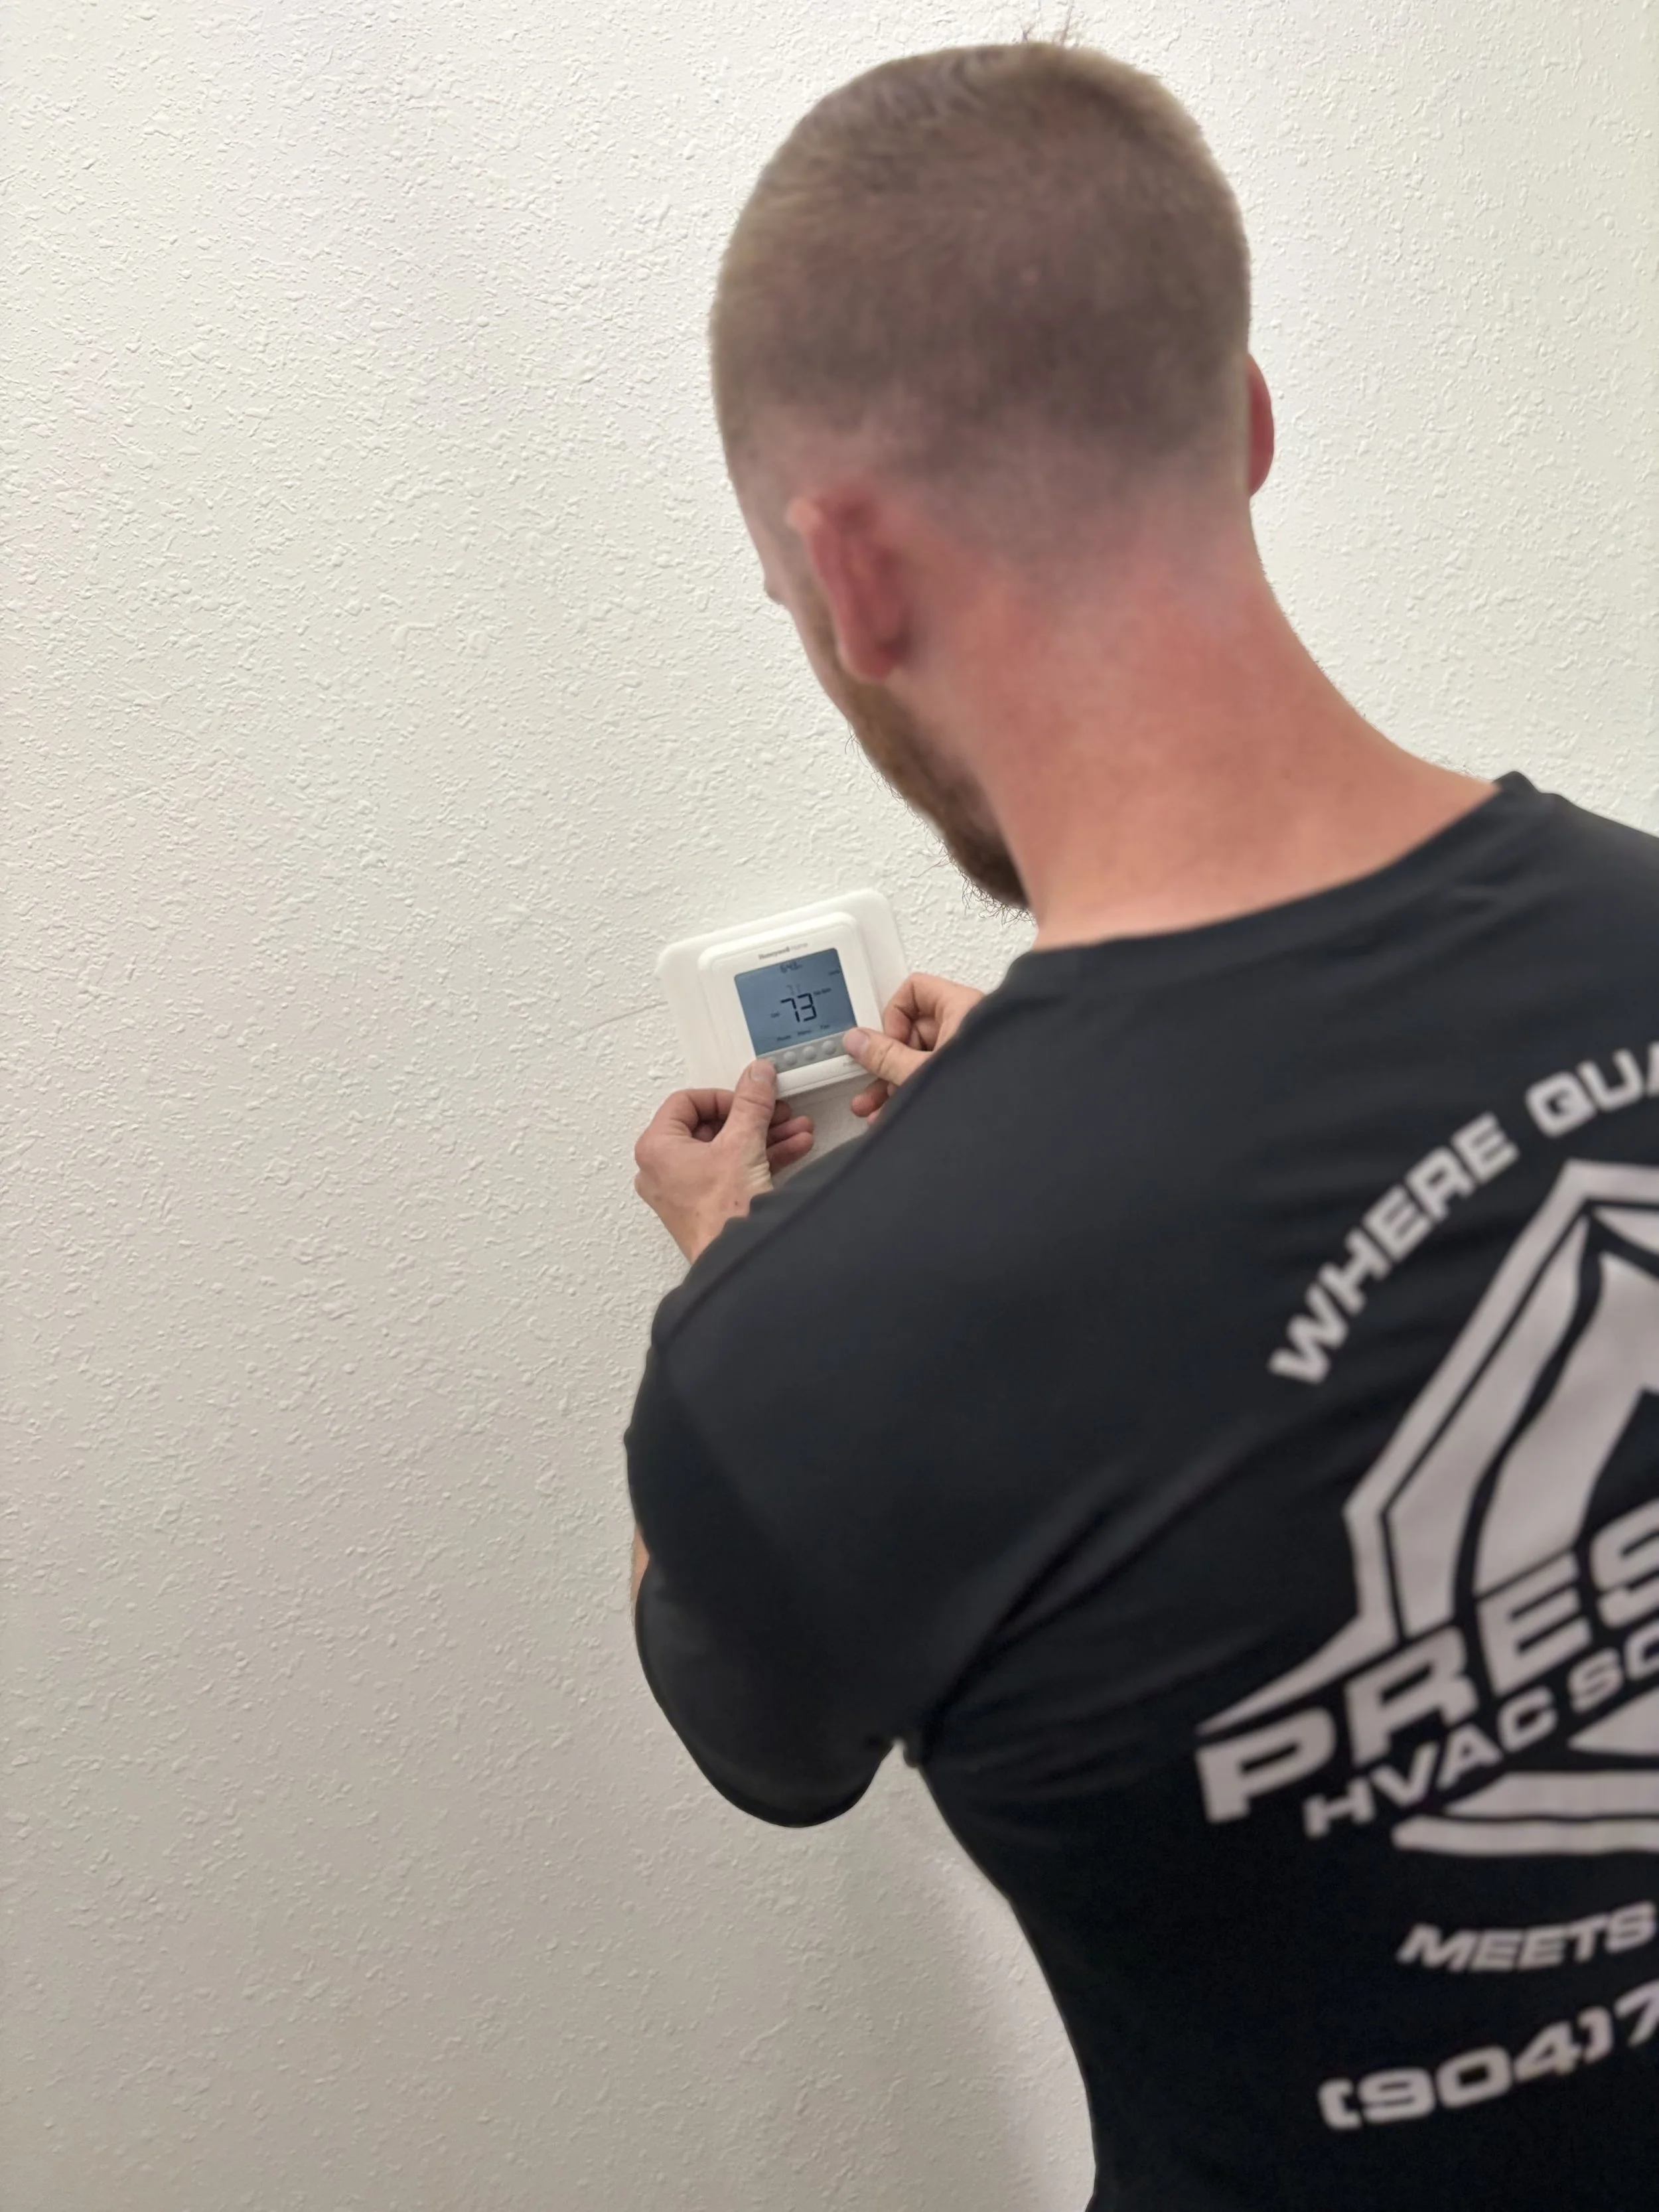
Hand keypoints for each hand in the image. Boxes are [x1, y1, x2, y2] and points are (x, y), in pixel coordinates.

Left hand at [633, 1059, 814, 1261]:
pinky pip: (730, 1172)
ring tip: (796, 1130)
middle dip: (753, 1118)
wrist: (739, 1263)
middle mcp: (663, 1169)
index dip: (724, 1096)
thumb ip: (752, 1102)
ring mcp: (682, 1191)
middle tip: (778, 1112)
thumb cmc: (724, 1214)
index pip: (686, 1102)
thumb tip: (756, 1076)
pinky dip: (758, 1159)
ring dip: (763, 1137)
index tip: (750, 1099)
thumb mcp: (743, 1143)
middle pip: (710, 1126)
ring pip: (725, 1150)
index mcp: (657, 1148)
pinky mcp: (704, 1206)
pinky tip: (793, 1150)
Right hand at [844, 972, 984, 1121]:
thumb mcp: (919, 1072)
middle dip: (888, 1061)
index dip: (894, 1014)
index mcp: (961, 1008)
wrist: (1014, 1129)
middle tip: (877, 1080)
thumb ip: (884, 1056)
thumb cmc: (984, 1094)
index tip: (885, 1043)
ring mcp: (970, 1054)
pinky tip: (894, 1116)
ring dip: (893, 1083)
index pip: (915, 990)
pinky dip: (913, 1093)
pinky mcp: (972, 1079)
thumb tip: (859, 1041)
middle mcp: (968, 1026)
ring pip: (921, 1059)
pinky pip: (935, 1077)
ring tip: (875, 1107)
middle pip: (914, 1031)